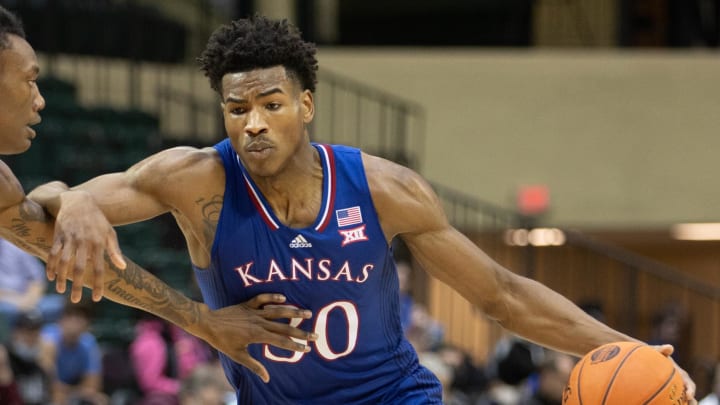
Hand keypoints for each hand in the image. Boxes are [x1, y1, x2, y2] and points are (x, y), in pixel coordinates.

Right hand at [45, 190, 125, 302]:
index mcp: (98, 243)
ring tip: (60, 290)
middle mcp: (84, 242)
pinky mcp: (58, 236)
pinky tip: (50, 277)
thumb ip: (115, 251)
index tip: (97, 299)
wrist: (78, 201)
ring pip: (64, 262)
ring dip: (61, 277)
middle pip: (81, 268)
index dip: (98, 284)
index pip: (99, 268)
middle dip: (78, 285)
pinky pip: (53, 253)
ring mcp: (70, 239)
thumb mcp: (110, 233)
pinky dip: (51, 265)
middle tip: (75, 301)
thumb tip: (123, 268)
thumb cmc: (97, 220)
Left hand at [199, 293, 317, 382]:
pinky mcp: (248, 304)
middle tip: (315, 334)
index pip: (282, 342)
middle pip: (285, 327)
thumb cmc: (222, 341)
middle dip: (301, 332)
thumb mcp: (237, 356)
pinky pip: (263, 298)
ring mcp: (254, 312)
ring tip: (307, 312)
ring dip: (294, 312)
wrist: (208, 323)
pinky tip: (284, 297)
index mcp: (258, 335)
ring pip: (278, 310)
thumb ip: (254, 366)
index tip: (307, 349)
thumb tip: (266, 378)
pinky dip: (273, 297)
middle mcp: (259, 322)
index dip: (296, 346)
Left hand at [653, 344, 695, 403]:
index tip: (688, 395)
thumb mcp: (656, 351)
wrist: (644, 358)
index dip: (690, 390)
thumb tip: (669, 347)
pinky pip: (669, 399)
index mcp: (681, 375)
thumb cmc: (653, 354)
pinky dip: (669, 402)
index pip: (689, 384)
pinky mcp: (666, 392)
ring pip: (679, 399)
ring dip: (681, 404)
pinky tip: (658, 404)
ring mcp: (673, 388)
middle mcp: (680, 383)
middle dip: (691, 402)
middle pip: (688, 395)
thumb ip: (662, 349)